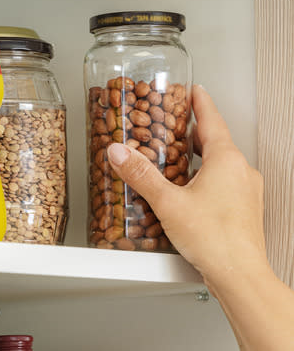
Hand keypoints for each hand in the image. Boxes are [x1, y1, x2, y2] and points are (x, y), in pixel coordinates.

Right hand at [106, 85, 266, 283]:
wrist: (240, 275)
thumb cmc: (215, 239)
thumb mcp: (167, 202)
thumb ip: (140, 175)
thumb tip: (120, 152)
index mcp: (226, 160)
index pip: (212, 119)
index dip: (199, 102)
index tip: (194, 90)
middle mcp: (240, 172)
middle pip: (214, 141)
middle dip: (192, 133)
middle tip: (173, 125)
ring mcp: (245, 192)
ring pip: (218, 165)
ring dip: (197, 158)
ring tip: (173, 160)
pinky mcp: (243, 210)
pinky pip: (222, 184)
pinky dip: (204, 179)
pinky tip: (186, 193)